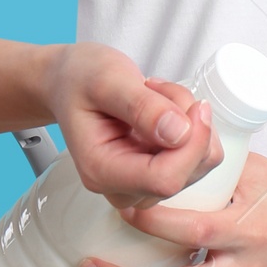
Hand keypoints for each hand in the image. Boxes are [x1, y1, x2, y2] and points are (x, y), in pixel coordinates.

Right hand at [42, 43, 221, 207]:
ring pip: (197, 166)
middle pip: (184, 175)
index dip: (192, 146)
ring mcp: (140, 185)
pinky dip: (193, 128)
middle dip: (190, 126)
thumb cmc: (79, 80)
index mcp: (100, 171)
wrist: (68, 82)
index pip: (164, 179)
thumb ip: (141, 106)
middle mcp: (120, 187)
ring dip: (192, 123)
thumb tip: (179, 133)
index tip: (197, 106)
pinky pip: (197, 158)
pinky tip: (165, 109)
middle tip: (158, 88)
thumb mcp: (107, 79)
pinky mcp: (156, 174)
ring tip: (156, 95)